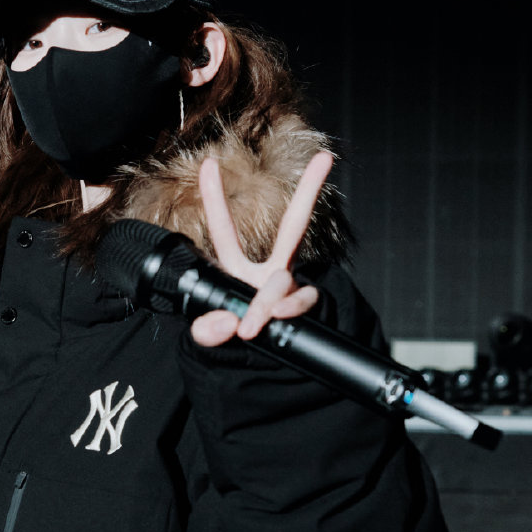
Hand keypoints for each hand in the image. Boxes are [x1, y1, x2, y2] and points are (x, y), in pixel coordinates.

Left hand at [190, 151, 333, 347]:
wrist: (265, 372)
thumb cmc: (235, 343)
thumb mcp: (212, 339)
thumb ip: (209, 332)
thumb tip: (228, 324)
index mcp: (238, 271)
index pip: (225, 232)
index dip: (215, 198)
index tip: (207, 162)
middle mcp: (269, 272)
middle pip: (294, 226)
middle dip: (309, 192)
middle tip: (324, 160)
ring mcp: (289, 290)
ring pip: (285, 281)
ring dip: (266, 302)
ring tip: (250, 326)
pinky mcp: (303, 309)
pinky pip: (303, 303)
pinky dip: (289, 310)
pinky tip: (279, 318)